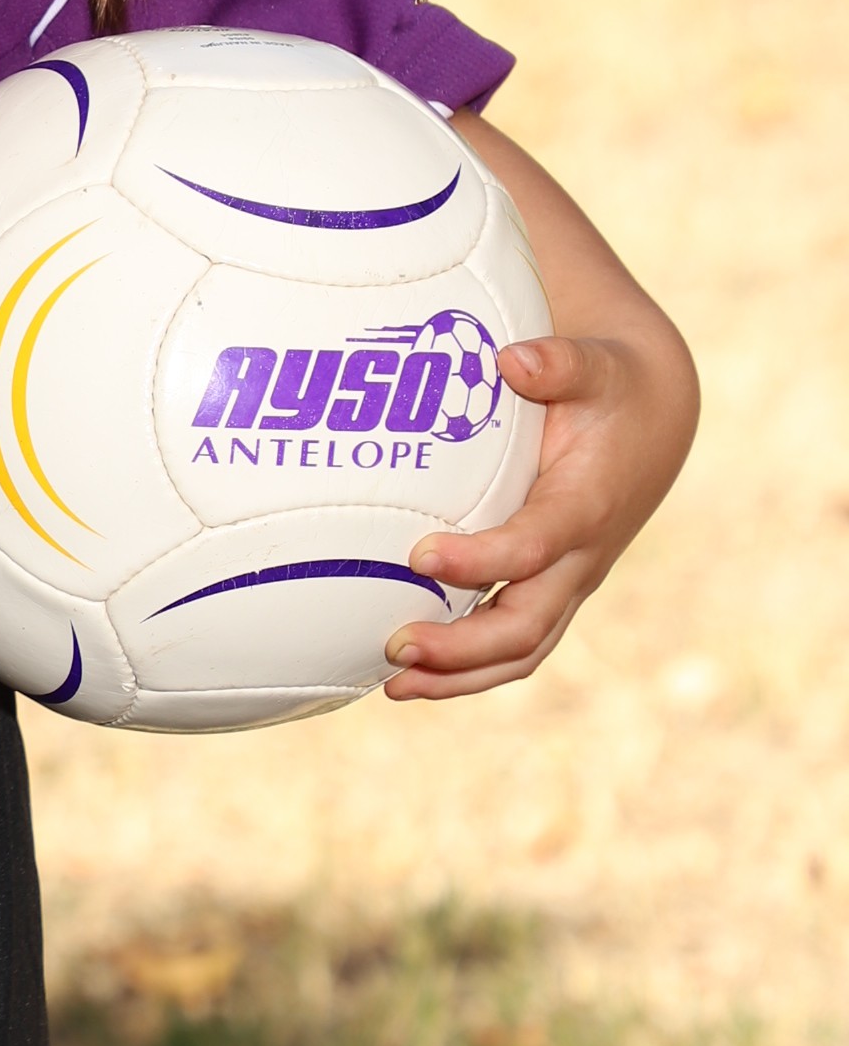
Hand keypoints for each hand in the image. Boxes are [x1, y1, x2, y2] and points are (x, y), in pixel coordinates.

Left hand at [387, 330, 690, 699]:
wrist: (651, 421)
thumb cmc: (609, 388)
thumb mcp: (593, 364)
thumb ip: (557, 362)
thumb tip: (512, 359)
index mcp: (586, 508)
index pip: (532, 548)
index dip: (480, 560)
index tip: (420, 554)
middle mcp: (581, 559)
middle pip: (526, 626)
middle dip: (461, 647)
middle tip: (393, 647)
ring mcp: (568, 583)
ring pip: (521, 650)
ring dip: (458, 675)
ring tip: (393, 686)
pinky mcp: (552, 592)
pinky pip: (514, 645)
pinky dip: (466, 668)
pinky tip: (410, 674)